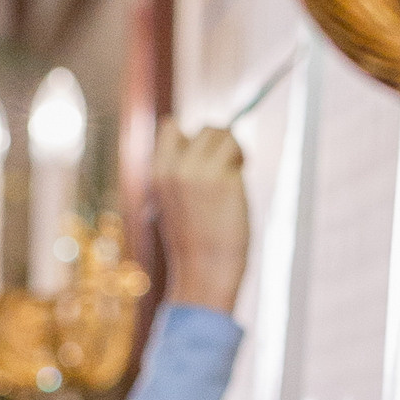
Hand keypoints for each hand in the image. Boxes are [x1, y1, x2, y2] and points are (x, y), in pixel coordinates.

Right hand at [155, 121, 248, 314]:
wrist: (204, 272)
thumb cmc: (194, 243)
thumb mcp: (175, 203)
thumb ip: (183, 174)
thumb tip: (210, 145)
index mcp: (156, 173)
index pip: (172, 128)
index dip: (194, 137)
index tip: (206, 156)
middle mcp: (174, 167)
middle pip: (204, 129)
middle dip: (220, 142)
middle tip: (229, 166)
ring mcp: (197, 170)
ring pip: (223, 133)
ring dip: (235, 148)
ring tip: (237, 171)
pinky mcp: (222, 178)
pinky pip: (237, 149)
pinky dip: (242, 160)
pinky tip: (240, 181)